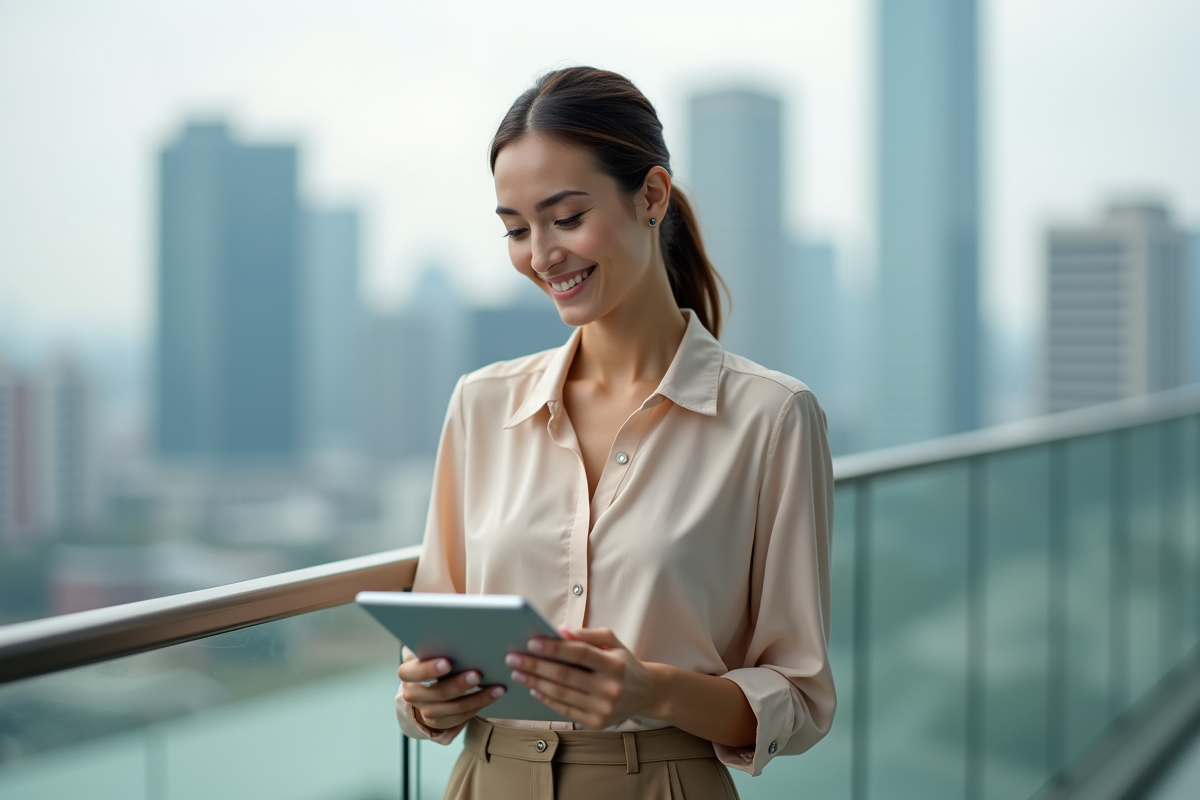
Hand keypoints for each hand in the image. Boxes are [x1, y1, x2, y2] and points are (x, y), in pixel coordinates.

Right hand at [398, 656, 505, 730]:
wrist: (427, 686)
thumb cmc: (433, 659)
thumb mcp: (430, 651)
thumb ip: (438, 646)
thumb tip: (462, 635)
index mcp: (408, 673)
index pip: (414, 672)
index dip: (429, 669)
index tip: (447, 663)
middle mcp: (413, 694)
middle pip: (438, 692)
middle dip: (459, 684)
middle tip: (478, 674)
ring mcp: (426, 710)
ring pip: (454, 707)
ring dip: (477, 697)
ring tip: (496, 688)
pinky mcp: (439, 722)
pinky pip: (461, 716)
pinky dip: (479, 705)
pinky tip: (493, 695)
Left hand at [505, 627, 661, 728]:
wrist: (646, 693)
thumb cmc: (624, 663)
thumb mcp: (613, 642)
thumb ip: (588, 635)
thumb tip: (561, 632)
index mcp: (614, 665)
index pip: (580, 654)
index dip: (554, 648)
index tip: (531, 641)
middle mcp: (610, 688)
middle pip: (565, 675)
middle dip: (535, 665)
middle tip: (513, 657)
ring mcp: (603, 708)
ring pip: (561, 694)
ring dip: (535, 683)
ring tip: (517, 673)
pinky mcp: (596, 723)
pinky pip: (565, 710)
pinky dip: (546, 699)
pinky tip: (533, 689)